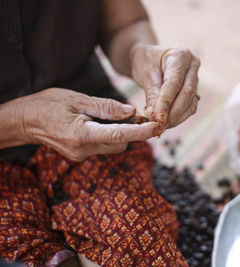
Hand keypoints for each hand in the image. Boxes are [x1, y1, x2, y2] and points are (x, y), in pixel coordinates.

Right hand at [15, 88, 155, 160]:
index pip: (118, 135)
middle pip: (120, 144)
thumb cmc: (47, 105)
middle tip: (130, 113)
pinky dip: (109, 135)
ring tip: (110, 115)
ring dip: (119, 133)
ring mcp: (81, 156)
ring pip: (114, 146)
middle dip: (129, 130)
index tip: (155, 126)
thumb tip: (130, 111)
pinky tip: (100, 122)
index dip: (140, 132)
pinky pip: (104, 146)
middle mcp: (83, 150)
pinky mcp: (81, 155)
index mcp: (82, 135)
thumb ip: (105, 107)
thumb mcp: (76, 99)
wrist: (24, 121)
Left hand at [130, 45, 199, 130]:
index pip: (174, 83)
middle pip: (186, 94)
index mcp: (181, 55)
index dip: (165, 103)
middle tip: (158, 126)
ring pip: (190, 103)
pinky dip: (179, 117)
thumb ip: (152, 95)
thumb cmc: (146, 62)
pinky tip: (167, 122)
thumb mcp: (145, 74)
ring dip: (176, 118)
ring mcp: (196, 78)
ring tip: (161, 126)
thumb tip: (155, 118)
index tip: (156, 118)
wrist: (150, 59)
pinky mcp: (195, 90)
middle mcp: (193, 65)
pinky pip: (190, 107)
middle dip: (172, 113)